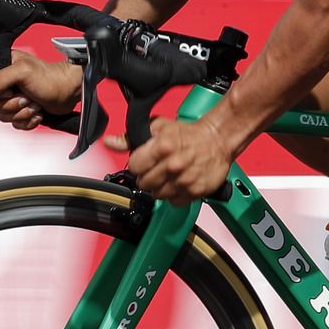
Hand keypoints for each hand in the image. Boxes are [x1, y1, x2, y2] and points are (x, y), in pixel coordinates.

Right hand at [0, 54, 82, 129]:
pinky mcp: (22, 110)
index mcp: (1, 66)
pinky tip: (38, 111)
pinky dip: (28, 121)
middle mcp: (4, 82)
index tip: (10, 89)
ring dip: (22, 113)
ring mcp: (13, 97)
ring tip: (35, 103)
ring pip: (2, 116)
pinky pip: (14, 123)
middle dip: (12, 104)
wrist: (71, 92)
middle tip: (27, 96)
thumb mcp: (22, 73)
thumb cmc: (51, 78)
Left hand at [112, 116, 234, 202]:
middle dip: (147, 177)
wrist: (218, 139)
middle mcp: (173, 165)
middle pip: (144, 183)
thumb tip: (109, 141)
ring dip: (161, 187)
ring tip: (169, 176)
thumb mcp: (158, 127)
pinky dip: (175, 195)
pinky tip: (179, 183)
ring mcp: (185, 180)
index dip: (137, 164)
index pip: (134, 167)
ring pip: (158, 195)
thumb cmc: (188, 133)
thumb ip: (131, 137)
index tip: (144, 162)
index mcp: (162, 147)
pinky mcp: (195, 190)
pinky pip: (175, 201)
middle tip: (157, 169)